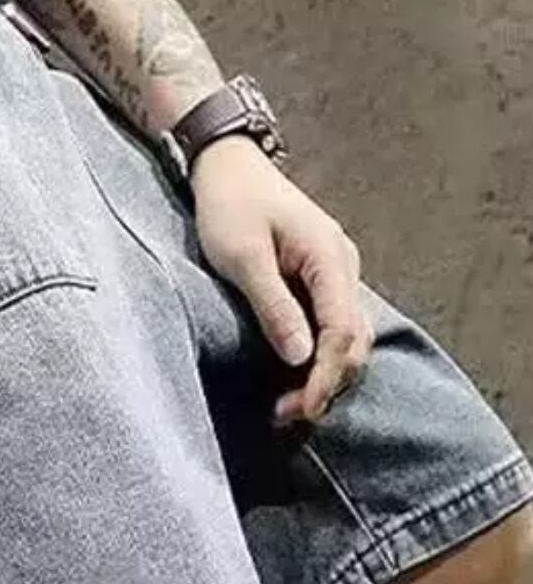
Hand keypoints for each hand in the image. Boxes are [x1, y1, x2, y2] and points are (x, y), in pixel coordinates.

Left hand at [190, 135, 373, 427]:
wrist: (229, 166)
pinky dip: (319, 359)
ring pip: (349, 337)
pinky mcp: (320, 281)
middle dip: (327, 383)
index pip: (342, 330)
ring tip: (286, 407)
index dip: (326, 376)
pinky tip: (291, 380)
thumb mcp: (243, 257)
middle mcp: (343, 267)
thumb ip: (273, 306)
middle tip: (286, 417)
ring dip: (325, 376)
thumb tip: (301, 357)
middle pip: (355, 340)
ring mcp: (336, 273)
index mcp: (329, 258)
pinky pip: (333, 327)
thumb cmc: (230, 206)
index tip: (302, 409)